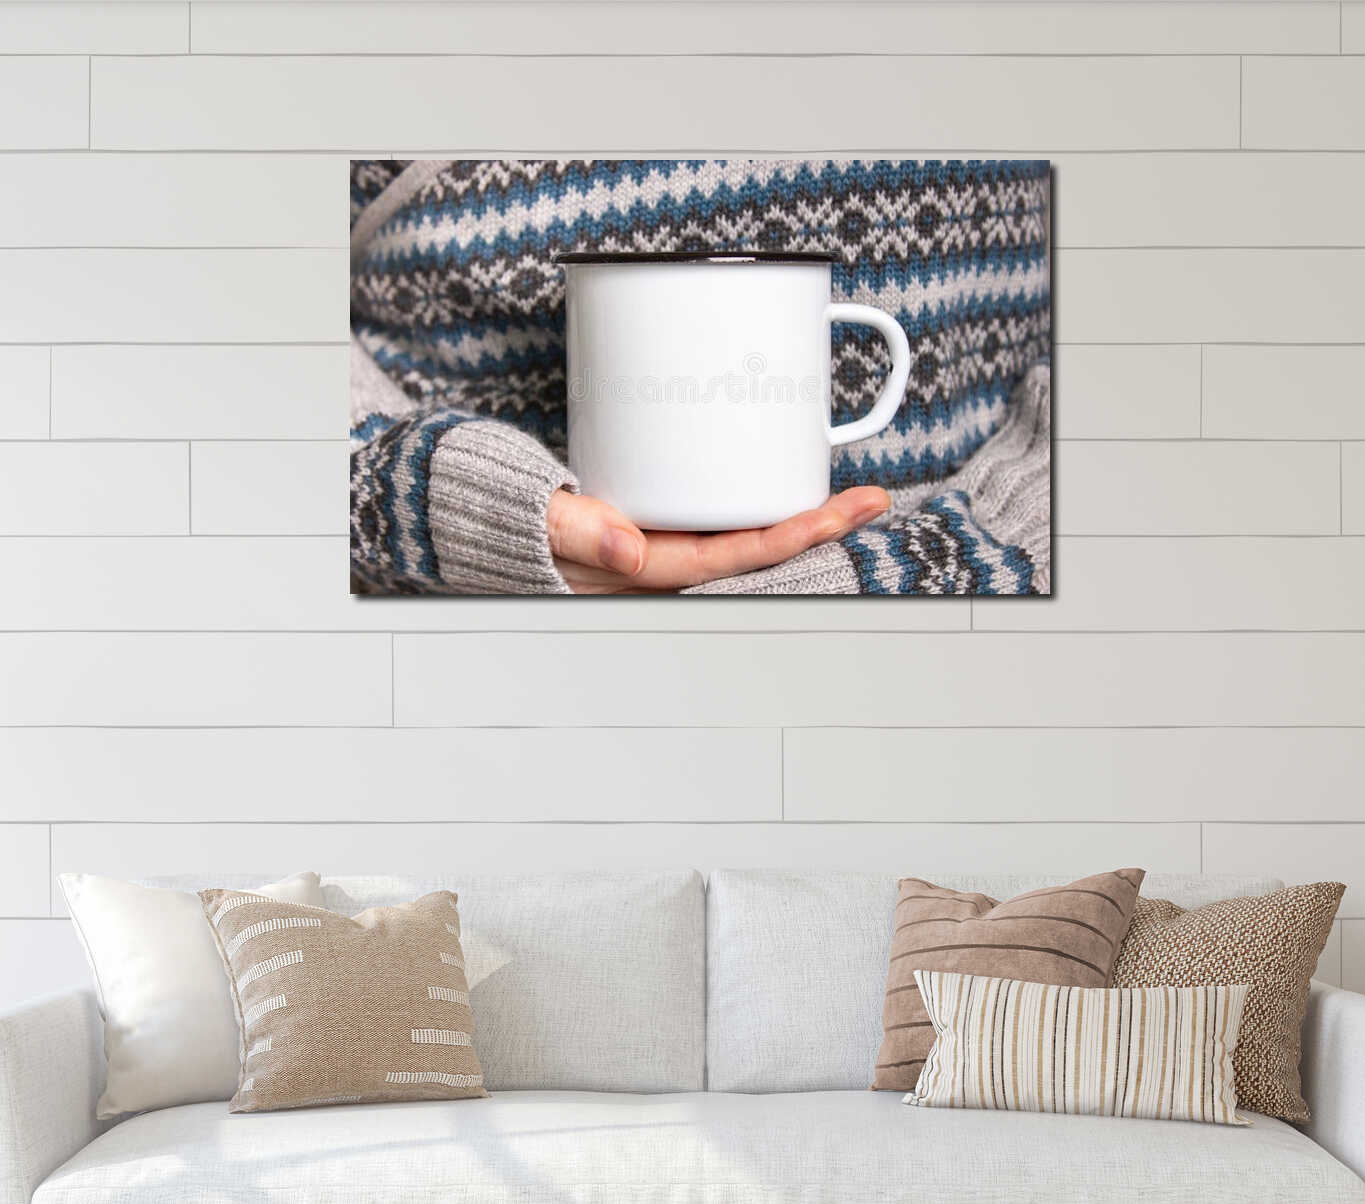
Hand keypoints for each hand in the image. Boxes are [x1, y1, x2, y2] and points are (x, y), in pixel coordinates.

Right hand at [547, 487, 888, 592]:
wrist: (491, 515)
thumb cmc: (519, 525)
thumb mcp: (544, 526)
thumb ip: (580, 534)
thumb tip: (630, 549)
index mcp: (649, 566)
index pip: (735, 554)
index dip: (790, 536)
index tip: (833, 515)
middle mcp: (669, 558)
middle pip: (760, 545)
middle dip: (819, 524)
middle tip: (872, 499)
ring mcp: (668, 539)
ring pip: (748, 528)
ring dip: (801, 510)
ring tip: (853, 492)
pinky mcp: (662, 514)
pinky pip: (723, 509)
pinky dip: (759, 491)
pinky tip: (787, 475)